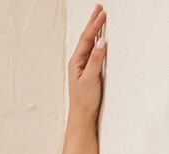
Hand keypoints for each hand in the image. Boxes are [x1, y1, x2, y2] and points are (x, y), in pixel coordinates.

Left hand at [68, 4, 106, 125]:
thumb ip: (95, 60)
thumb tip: (101, 42)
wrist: (82, 117)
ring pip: (89, 43)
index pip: (87, 39)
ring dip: (94, 29)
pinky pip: (92, 51)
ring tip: (98, 17)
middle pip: (86, 38)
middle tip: (99, 7)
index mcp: (76, 62)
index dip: (95, 25)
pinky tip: (99, 37)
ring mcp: (83, 66)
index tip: (102, 13)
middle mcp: (78, 62)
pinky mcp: (88, 71)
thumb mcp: (90, 78)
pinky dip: (96, 41)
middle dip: (93, 22)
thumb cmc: (83, 101)